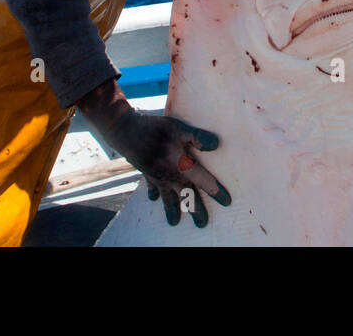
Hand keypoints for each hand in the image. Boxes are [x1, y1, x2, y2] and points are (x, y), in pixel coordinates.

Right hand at [78, 83, 230, 226]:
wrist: (125, 132)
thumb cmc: (154, 129)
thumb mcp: (179, 128)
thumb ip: (197, 137)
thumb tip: (216, 145)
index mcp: (181, 166)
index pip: (203, 181)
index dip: (216, 191)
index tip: (226, 202)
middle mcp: (170, 176)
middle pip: (186, 196)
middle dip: (195, 210)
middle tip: (202, 224)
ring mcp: (157, 177)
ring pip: (167, 198)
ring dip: (172, 210)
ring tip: (173, 223)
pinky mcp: (146, 173)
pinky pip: (152, 187)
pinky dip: (154, 194)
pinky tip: (153, 199)